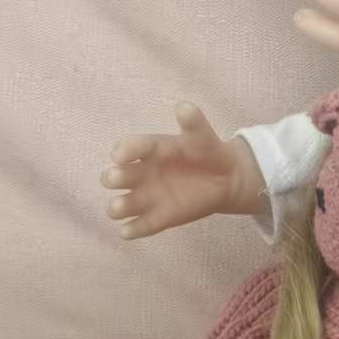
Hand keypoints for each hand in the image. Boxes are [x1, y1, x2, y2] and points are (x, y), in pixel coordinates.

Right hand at [99, 102, 244, 239]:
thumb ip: (193, 123)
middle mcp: (140, 173)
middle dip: (114, 177)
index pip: (131, 148)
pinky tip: (129, 231)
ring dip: (117, 207)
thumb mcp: (202, 136)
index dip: (124, 150)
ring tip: (120, 207)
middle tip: (118, 178)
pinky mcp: (156, 218)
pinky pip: (139, 227)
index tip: (119, 154)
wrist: (224, 178)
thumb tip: (184, 107)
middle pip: (116, 176)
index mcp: (149, 150)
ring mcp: (146, 197)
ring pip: (121, 204)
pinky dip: (132, 230)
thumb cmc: (206, 151)